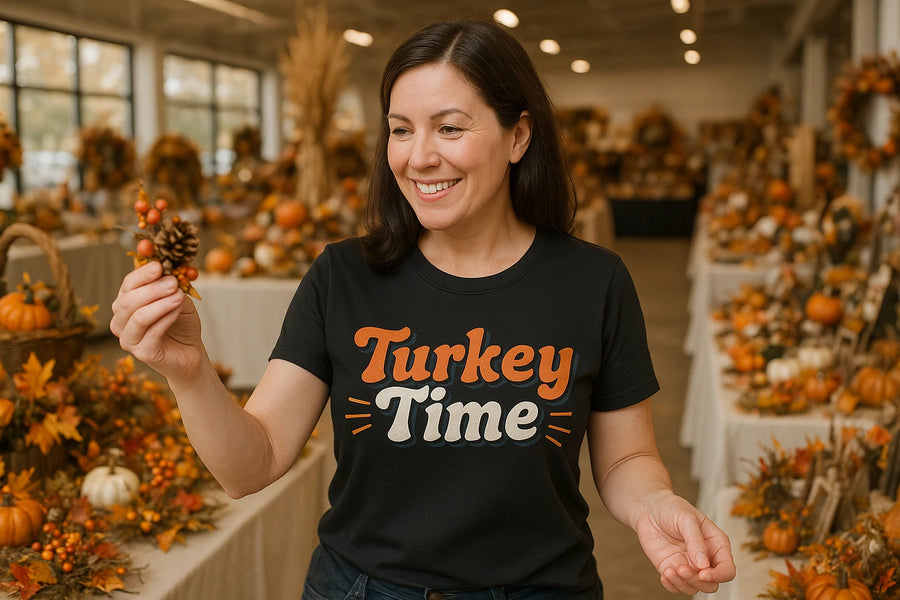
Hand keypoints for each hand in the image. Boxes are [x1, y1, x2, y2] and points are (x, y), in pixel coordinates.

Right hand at [110, 261, 203, 378]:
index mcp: (125, 303)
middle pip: (128, 300)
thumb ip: (171, 283)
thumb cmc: (181, 323)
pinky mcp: (142, 353)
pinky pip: (153, 332)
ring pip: (138, 316)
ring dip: (160, 303)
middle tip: (173, 282)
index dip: (142, 272)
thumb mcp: (178, 297)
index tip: (159, 265)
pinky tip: (178, 310)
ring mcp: (128, 339)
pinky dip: (167, 318)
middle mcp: (121, 321)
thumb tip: (169, 267)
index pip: (128, 284)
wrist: (190, 352)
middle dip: (152, 288)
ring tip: (179, 295)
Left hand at [633, 491, 734, 594]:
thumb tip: (703, 564)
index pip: (727, 569)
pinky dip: (672, 586)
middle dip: (697, 581)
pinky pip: (676, 587)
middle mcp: (706, 559)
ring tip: (669, 570)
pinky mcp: (673, 569)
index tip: (703, 573)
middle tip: (681, 569)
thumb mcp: (686, 518)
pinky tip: (664, 574)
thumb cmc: (672, 508)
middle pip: (712, 584)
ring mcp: (689, 566)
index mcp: (716, 545)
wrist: (650, 508)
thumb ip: (695, 540)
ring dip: (683, 584)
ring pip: (694, 588)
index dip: (718, 575)